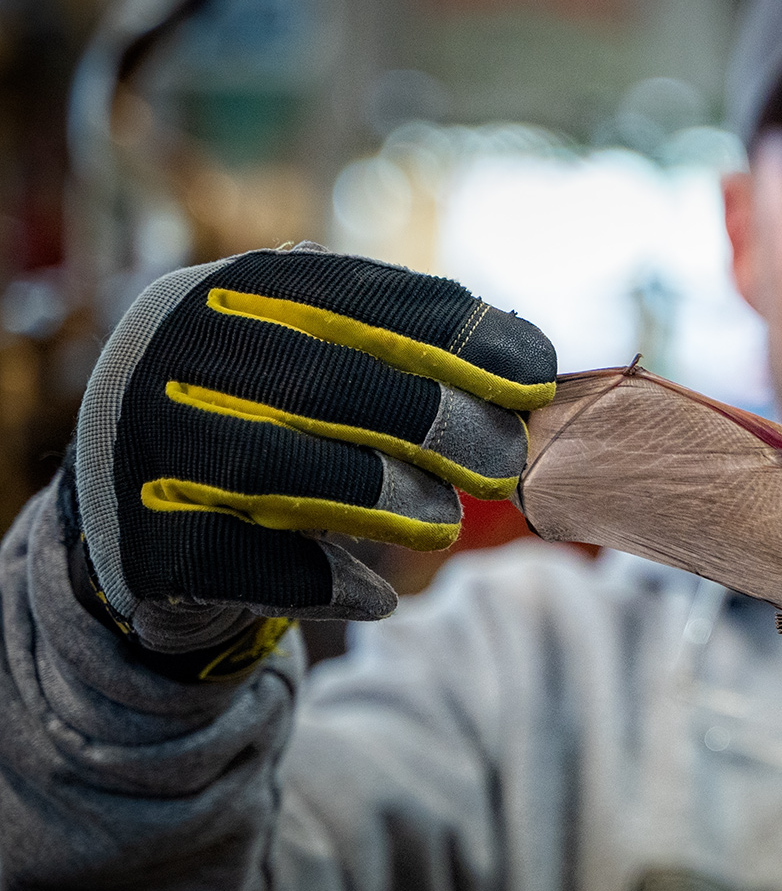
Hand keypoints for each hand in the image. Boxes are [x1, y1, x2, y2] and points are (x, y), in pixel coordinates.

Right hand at [67, 244, 554, 659]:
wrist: (146, 527)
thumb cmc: (270, 433)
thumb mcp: (322, 368)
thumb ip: (405, 354)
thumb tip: (531, 359)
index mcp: (230, 292)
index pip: (354, 297)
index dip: (457, 333)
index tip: (535, 377)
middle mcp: (170, 353)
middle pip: (320, 380)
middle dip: (433, 420)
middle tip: (503, 462)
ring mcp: (139, 444)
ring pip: (277, 468)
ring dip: (382, 499)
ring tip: (442, 525)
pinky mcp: (137, 539)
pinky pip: (241, 562)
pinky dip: (321, 583)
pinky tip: (375, 598)